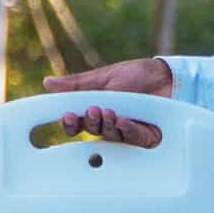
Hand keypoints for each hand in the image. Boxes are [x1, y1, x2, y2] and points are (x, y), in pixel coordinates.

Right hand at [41, 57, 171, 146]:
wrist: (166, 75)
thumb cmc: (136, 76)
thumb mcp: (102, 78)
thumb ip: (76, 85)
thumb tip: (47, 83)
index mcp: (97, 111)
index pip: (78, 124)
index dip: (71, 123)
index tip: (68, 115)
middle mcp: (110, 124)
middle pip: (92, 132)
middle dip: (90, 122)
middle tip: (92, 110)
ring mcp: (128, 131)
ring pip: (111, 136)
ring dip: (107, 124)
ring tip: (108, 111)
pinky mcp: (146, 135)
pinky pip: (133, 137)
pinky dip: (126, 129)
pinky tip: (122, 120)